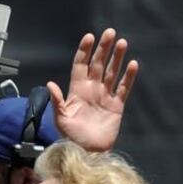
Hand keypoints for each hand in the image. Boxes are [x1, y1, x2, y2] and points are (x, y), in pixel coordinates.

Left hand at [47, 28, 138, 152]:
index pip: (81, 65)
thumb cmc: (71, 136)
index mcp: (77, 90)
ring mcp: (105, 96)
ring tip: (122, 43)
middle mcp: (92, 89)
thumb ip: (57, 101)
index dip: (84, 51)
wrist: (87, 151)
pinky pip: (123, 88)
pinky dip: (128, 77)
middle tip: (109, 32)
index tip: (89, 37)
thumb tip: (50, 84)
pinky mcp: (117, 105)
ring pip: (112, 72)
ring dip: (117, 57)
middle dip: (103, 48)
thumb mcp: (61, 119)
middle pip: (98, 64)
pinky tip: (132, 64)